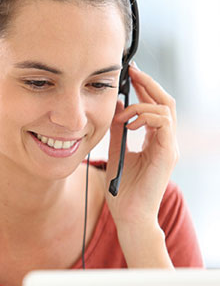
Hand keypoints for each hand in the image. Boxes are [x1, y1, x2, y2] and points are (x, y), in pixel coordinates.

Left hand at [105, 63, 178, 229]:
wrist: (129, 215)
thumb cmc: (122, 189)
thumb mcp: (115, 152)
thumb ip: (117, 130)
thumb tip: (116, 106)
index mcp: (155, 140)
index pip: (154, 107)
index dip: (144, 88)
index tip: (130, 73)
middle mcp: (165, 141)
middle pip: (164, 103)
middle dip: (148, 84)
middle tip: (131, 71)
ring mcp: (169, 147)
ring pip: (166, 110)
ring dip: (142, 104)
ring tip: (123, 114)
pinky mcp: (167, 154)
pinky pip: (163, 124)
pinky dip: (145, 117)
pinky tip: (129, 124)